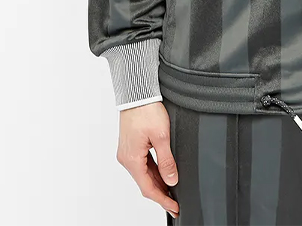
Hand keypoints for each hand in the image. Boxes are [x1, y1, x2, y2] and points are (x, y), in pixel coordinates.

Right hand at [116, 101, 179, 219]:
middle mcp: (126, 158)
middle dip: (160, 193)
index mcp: (132, 159)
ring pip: (144, 174)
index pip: (148, 188)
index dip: (162, 199)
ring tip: (171, 189)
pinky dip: (153, 171)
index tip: (173, 207)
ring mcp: (127, 152)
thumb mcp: (162, 137)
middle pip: (145, 182)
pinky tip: (162, 173)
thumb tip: (171, 180)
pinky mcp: (130, 146)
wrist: (137, 93)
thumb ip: (167, 161)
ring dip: (157, 182)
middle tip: (175, 202)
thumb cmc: (146, 110)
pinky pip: (142, 164)